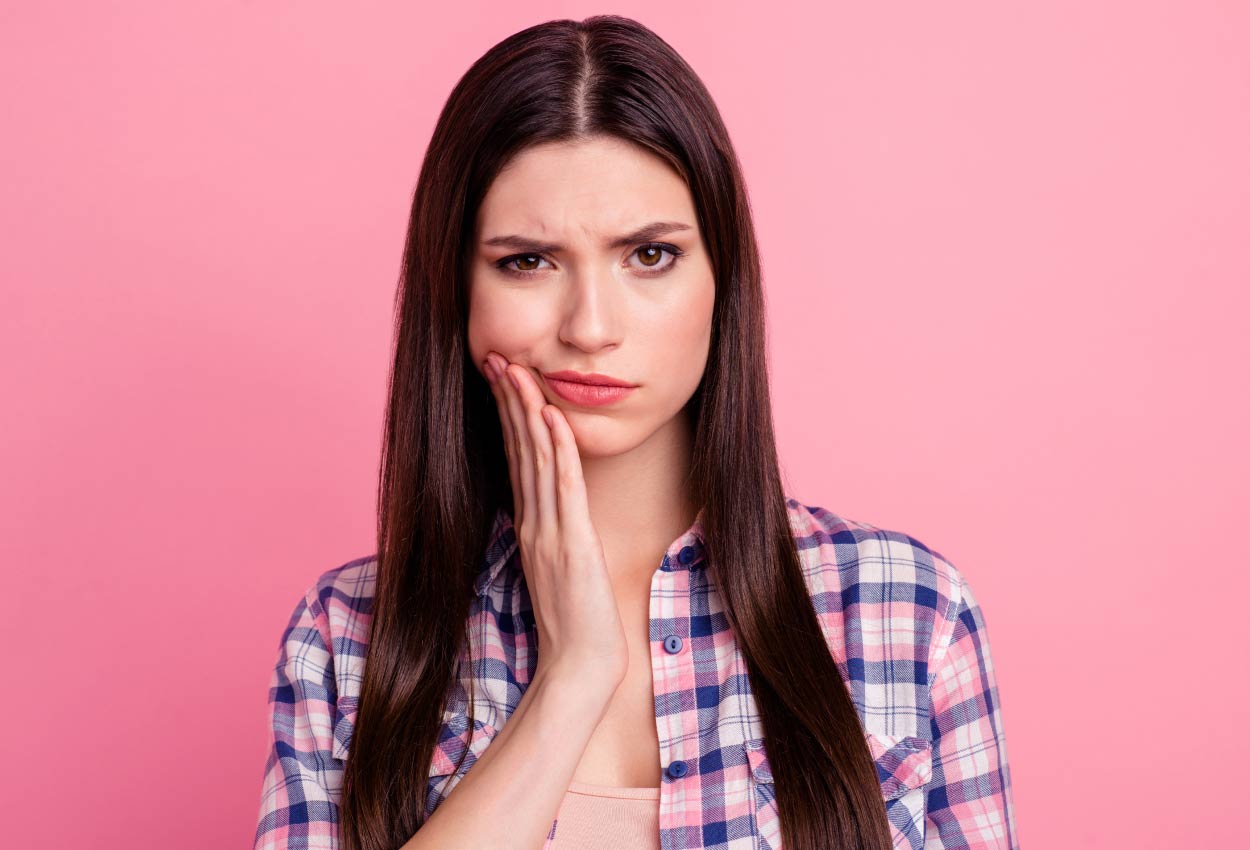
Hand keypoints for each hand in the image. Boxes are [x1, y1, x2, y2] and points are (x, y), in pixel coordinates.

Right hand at [482, 351, 629, 689]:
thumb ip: (551, 537)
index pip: (517, 460)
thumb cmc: (574, 624)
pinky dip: (557, 450)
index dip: (508, 418)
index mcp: (531, 527)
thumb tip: (549, 512)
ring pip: (536, 460)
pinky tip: (552, 417)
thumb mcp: (558, 570)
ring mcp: (549, 533)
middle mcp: (534, 523)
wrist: (579, 666)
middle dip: (508, 402)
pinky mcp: (571, 544)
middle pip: (519, 451)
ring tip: (517, 371)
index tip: (501, 380)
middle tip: (497, 358)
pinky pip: (562, 488)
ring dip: (527, 413)